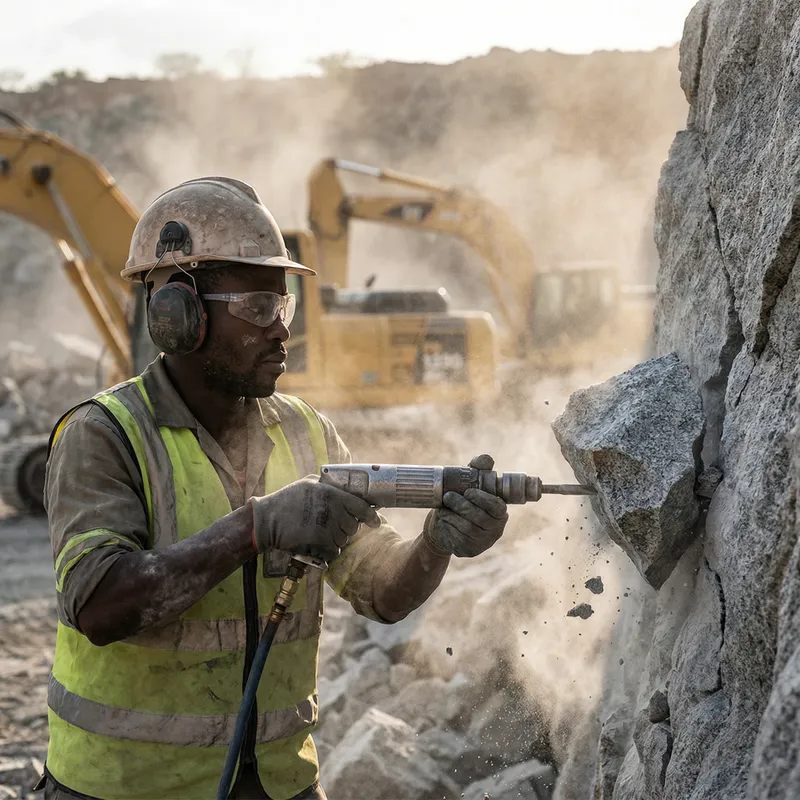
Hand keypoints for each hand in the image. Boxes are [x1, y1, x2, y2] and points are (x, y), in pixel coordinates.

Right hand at [250, 475, 380, 561]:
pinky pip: (334, 551)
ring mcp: (327, 526)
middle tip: (333, 527)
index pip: (361, 506)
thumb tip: (344, 490)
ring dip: (336, 540)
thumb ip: (327, 486)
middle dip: (346, 528)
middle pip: (353, 525)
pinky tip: (319, 546)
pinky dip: (329, 552)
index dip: (370, 515)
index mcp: (331, 493)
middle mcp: (332, 509)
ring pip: (343, 539)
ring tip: (321, 535)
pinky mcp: (320, 542)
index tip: (375, 521)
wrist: (266, 520)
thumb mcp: (307, 483)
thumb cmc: (285, 500)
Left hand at [423, 454, 507, 557]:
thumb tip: (485, 460)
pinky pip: (457, 540)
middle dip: (462, 506)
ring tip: (443, 509)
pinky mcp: (468, 551)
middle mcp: (495, 530)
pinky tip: (443, 522)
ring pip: (467, 529)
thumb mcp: (469, 483)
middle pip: (480, 518)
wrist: (444, 524)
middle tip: (448, 497)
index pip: (497, 507)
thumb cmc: (462, 500)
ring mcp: (482, 543)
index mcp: (500, 513)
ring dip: (452, 516)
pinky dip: (447, 528)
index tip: (468, 491)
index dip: (483, 499)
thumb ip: (478, 469)